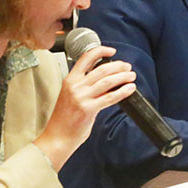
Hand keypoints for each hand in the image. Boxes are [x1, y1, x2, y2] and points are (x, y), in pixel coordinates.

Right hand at [34, 46, 135, 169]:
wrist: (57, 136)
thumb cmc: (63, 118)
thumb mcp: (70, 95)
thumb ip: (84, 85)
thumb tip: (105, 78)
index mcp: (70, 80)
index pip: (86, 58)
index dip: (100, 51)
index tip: (111, 51)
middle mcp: (75, 86)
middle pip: (102, 69)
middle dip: (118, 66)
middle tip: (127, 66)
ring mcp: (81, 97)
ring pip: (107, 81)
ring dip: (123, 76)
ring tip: (131, 76)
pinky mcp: (88, 109)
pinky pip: (110, 97)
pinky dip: (123, 91)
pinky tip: (130, 88)